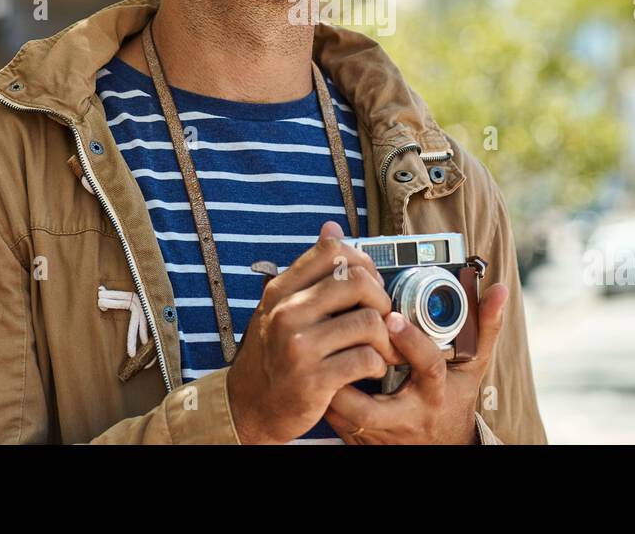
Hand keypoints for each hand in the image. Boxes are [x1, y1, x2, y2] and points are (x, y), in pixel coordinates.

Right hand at [226, 221, 405, 444]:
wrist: (250, 407)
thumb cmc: (274, 353)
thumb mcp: (282, 306)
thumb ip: (309, 270)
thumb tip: (333, 226)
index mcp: (281, 290)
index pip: (331, 249)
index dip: (362, 262)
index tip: (368, 284)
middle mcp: (286, 313)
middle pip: (357, 281)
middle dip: (381, 299)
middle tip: (380, 318)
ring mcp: (298, 347)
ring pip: (369, 322)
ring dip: (385, 338)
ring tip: (381, 349)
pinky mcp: (314, 380)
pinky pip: (366, 359)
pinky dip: (378, 364)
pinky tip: (371, 369)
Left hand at [322, 282, 508, 443]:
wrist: (441, 446)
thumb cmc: (453, 398)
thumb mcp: (473, 366)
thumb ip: (484, 327)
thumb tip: (500, 289)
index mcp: (436, 393)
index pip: (428, 367)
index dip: (411, 342)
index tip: (392, 315)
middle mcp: (408, 417)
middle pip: (372, 407)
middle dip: (348, 375)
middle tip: (333, 338)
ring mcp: (381, 433)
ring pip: (345, 417)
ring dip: (326, 386)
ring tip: (314, 349)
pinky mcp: (360, 440)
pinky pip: (335, 422)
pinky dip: (321, 397)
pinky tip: (309, 370)